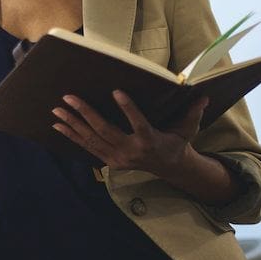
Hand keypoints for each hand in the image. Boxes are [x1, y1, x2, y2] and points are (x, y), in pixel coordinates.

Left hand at [51, 91, 209, 178]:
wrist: (169, 168)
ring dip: (72, 124)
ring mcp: (118, 158)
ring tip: (56, 110)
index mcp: (150, 141)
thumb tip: (204, 96)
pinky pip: (87, 147)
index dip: (128, 109)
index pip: (139, 124)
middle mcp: (131, 151)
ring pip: (91, 140)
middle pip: (105, 131)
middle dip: (85, 113)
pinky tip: (57, 125)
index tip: (116, 91)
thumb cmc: (176, 141)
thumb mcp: (187, 129)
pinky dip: (72, 136)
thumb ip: (193, 112)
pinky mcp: (110, 161)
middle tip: (68, 97)